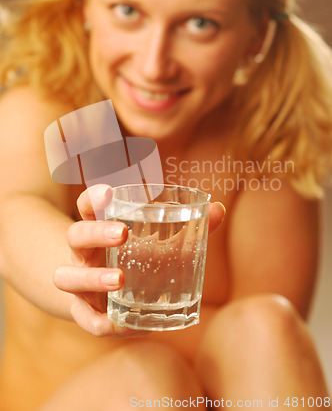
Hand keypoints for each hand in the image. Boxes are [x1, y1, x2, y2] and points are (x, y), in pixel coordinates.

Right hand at [54, 184, 224, 337]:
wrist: (105, 295)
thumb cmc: (136, 261)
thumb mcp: (158, 244)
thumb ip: (189, 228)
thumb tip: (217, 208)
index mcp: (101, 230)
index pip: (88, 207)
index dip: (93, 198)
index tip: (108, 191)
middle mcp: (85, 254)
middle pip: (76, 236)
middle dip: (95, 232)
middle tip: (122, 233)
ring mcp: (80, 283)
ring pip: (67, 277)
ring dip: (92, 278)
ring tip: (120, 280)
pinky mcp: (84, 312)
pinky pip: (85, 319)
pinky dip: (101, 322)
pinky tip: (121, 325)